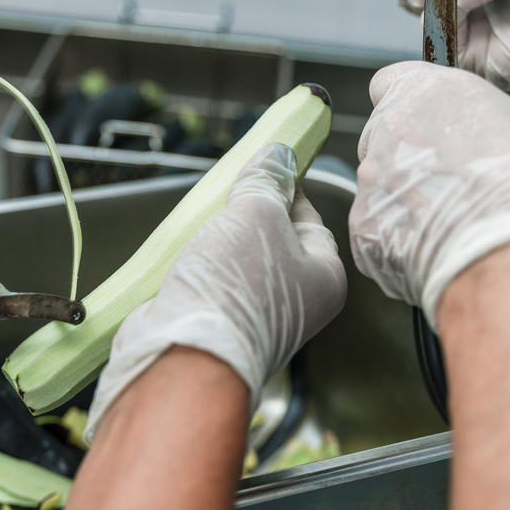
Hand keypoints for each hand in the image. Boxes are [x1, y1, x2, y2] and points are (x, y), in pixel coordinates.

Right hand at [86, 143, 346, 439]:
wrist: (187, 353)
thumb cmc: (236, 286)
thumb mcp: (256, 214)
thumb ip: (267, 181)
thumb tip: (278, 155)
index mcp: (325, 278)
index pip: (311, 218)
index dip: (284, 189)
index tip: (262, 170)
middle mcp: (297, 302)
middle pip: (273, 239)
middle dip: (245, 215)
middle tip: (225, 196)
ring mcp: (257, 316)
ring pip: (239, 260)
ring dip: (218, 240)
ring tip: (202, 224)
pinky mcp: (220, 325)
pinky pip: (214, 283)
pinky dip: (200, 265)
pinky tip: (185, 253)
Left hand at [349, 61, 509, 327]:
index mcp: (431, 94)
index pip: (392, 83)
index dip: (410, 102)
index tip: (431, 121)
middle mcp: (390, 133)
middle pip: (383, 135)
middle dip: (408, 153)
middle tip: (452, 180)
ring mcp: (371, 183)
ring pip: (376, 184)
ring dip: (402, 198)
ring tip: (449, 222)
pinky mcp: (362, 231)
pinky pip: (373, 229)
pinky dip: (394, 239)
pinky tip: (434, 250)